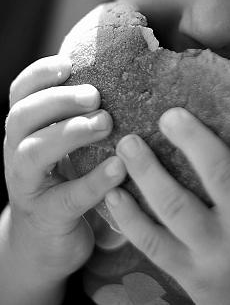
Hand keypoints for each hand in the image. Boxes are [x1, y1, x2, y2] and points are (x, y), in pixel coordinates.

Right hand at [3, 56, 126, 283]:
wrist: (47, 244)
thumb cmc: (68, 179)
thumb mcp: (68, 145)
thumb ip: (85, 115)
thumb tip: (133, 75)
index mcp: (26, 129)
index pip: (20, 93)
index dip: (40, 74)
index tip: (69, 64)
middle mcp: (18, 153)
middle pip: (23, 116)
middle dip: (58, 100)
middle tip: (95, 95)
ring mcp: (28, 187)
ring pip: (33, 153)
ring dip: (70, 132)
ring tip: (105, 123)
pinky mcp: (47, 218)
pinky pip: (66, 198)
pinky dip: (93, 181)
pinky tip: (119, 167)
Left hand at [106, 90, 229, 304]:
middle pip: (223, 179)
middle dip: (194, 143)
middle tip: (169, 115)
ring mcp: (220, 255)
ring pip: (178, 209)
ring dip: (149, 173)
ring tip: (128, 143)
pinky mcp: (192, 276)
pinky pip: (154, 244)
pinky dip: (131, 218)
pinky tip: (114, 192)